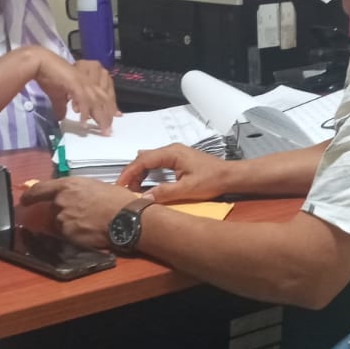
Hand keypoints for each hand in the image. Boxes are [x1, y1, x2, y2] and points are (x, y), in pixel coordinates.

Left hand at [19, 177, 132, 247]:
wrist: (126, 218)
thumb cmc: (116, 199)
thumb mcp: (94, 186)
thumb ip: (76, 190)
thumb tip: (70, 196)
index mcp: (66, 185)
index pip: (39, 190)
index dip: (29, 196)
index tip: (24, 200)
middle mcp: (60, 202)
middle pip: (52, 209)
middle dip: (62, 211)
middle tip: (80, 213)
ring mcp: (63, 220)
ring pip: (60, 223)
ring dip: (70, 223)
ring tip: (89, 223)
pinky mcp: (69, 235)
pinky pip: (67, 235)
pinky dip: (76, 234)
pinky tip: (90, 231)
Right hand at [34, 51, 117, 130]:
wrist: (40, 62)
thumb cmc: (49, 76)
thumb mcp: (58, 95)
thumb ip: (62, 106)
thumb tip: (60, 116)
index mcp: (88, 81)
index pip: (105, 94)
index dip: (111, 106)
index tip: (116, 116)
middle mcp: (89, 80)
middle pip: (104, 99)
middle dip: (107, 116)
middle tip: (109, 130)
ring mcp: (83, 81)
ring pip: (96, 101)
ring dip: (100, 117)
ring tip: (102, 130)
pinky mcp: (75, 83)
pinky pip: (83, 100)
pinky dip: (85, 113)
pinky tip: (84, 123)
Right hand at [115, 143, 236, 201]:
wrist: (229, 176)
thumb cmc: (211, 180)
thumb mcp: (187, 189)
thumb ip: (165, 193)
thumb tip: (143, 198)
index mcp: (171, 153)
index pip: (143, 160)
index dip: (129, 173)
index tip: (119, 185)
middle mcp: (171, 150)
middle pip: (143, 158)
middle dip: (132, 173)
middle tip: (124, 189)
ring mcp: (174, 153)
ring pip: (149, 160)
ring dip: (139, 173)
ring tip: (133, 188)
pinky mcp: (178, 159)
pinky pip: (157, 163)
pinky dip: (148, 172)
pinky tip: (145, 182)